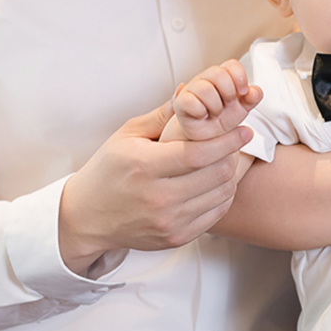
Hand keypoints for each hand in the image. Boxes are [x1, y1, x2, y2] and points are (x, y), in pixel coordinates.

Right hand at [56, 100, 253, 274]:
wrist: (88, 217)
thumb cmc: (106, 173)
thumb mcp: (126, 136)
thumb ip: (161, 116)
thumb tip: (188, 92)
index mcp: (143, 167)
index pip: (198, 153)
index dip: (226, 140)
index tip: (242, 130)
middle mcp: (158, 198)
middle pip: (215, 174)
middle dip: (231, 154)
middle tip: (234, 142)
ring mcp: (169, 221)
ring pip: (220, 194)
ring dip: (229, 175)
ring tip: (225, 160)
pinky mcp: (176, 238)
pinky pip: (215, 214)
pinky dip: (222, 196)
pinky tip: (216, 183)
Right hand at [169, 59, 261, 141]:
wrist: (207, 136)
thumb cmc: (222, 118)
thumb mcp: (241, 108)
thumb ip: (251, 98)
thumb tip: (255, 91)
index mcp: (223, 77)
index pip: (231, 65)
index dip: (240, 77)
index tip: (243, 92)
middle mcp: (206, 79)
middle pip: (218, 73)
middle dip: (228, 93)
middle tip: (228, 104)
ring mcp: (192, 89)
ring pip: (205, 89)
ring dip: (215, 106)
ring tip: (215, 112)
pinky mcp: (181, 102)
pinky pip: (190, 101)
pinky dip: (200, 111)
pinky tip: (203, 115)